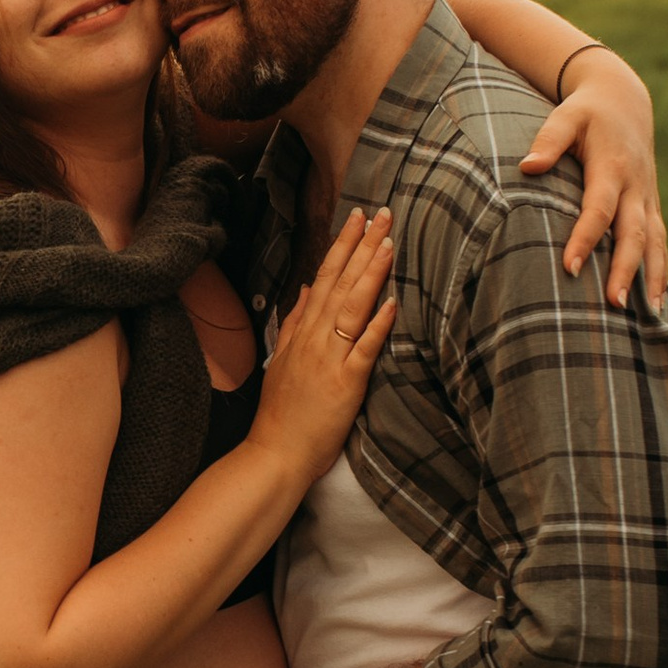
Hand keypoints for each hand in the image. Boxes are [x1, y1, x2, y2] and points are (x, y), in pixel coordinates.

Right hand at [253, 208, 394, 465]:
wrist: (275, 454)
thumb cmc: (282, 413)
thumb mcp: (283, 359)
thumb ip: (294, 322)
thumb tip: (304, 288)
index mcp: (302, 332)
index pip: (324, 278)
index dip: (342, 246)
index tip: (359, 218)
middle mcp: (314, 339)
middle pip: (340, 283)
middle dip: (361, 246)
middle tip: (382, 213)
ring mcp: (329, 360)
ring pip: (351, 307)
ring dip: (370, 273)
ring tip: (388, 243)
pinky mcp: (345, 383)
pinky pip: (363, 349)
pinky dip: (377, 324)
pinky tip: (392, 301)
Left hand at [522, 51, 665, 313]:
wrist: (625, 101)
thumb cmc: (587, 112)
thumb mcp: (567, 116)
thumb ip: (549, 140)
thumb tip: (527, 167)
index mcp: (613, 167)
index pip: (599, 208)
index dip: (586, 238)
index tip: (570, 267)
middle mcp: (635, 187)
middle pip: (634, 234)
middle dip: (626, 269)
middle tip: (614, 304)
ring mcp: (647, 199)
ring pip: (655, 243)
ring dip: (653, 278)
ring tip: (648, 316)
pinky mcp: (651, 207)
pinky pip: (660, 243)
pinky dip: (661, 272)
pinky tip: (656, 304)